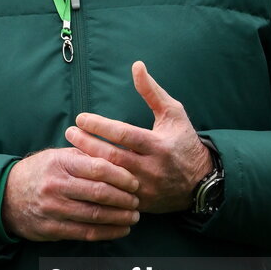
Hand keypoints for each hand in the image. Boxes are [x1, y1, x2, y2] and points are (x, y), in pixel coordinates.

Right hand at [1, 147, 139, 241]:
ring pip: (95, 216)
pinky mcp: (52, 229)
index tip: (135, 182)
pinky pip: (86, 233)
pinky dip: (108, 233)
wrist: (7, 197)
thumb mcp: (58, 156)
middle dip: (124, 199)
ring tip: (134, 216)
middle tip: (138, 201)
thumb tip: (119, 158)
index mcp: (61, 164)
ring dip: (120, 218)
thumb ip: (86, 157)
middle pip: (100, 194)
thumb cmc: (41, 172)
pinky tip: (121, 230)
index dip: (121, 176)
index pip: (99, 168)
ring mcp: (54, 209)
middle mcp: (56, 186)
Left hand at [64, 61, 212, 212]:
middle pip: (112, 156)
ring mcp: (145, 188)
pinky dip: (96, 183)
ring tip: (70, 149)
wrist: (201, 182)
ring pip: (110, 177)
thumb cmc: (184, 141)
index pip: (124, 134)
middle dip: (87, 143)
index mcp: (159, 145)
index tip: (80, 118)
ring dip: (87, 163)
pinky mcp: (140, 204)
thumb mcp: (173, 113)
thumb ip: (152, 91)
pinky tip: (82, 172)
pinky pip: (113, 195)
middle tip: (69, 132)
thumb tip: (136, 66)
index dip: (100, 126)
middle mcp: (152, 168)